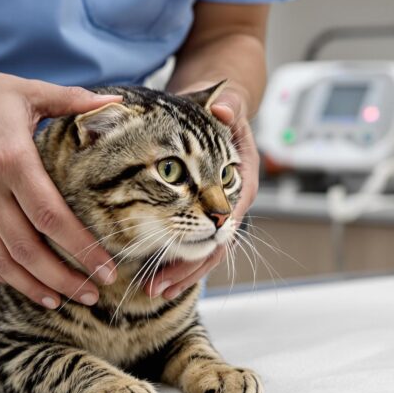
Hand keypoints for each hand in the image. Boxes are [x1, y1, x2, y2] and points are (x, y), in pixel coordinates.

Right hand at [0, 66, 120, 308]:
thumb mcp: (32, 92)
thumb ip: (75, 100)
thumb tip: (117, 101)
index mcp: (12, 160)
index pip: (51, 217)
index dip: (81, 248)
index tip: (106, 267)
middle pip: (28, 249)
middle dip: (65, 278)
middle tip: (96, 293)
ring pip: (4, 261)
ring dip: (38, 286)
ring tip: (69, 300)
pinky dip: (10, 278)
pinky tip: (35, 289)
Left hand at [144, 85, 259, 298]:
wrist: (218, 110)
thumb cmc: (222, 108)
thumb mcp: (228, 102)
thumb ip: (228, 105)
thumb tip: (221, 108)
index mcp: (241, 180)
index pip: (226, 217)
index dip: (204, 237)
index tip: (180, 248)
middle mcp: (231, 202)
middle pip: (213, 245)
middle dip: (186, 268)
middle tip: (156, 286)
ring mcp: (217, 211)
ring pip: (202, 251)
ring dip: (178, 272)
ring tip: (152, 290)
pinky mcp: (201, 213)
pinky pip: (192, 244)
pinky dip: (174, 260)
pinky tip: (154, 276)